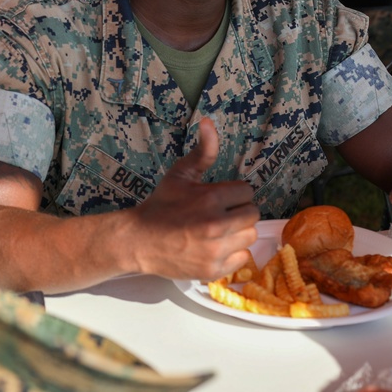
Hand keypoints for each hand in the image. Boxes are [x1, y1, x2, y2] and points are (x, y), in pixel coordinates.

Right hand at [128, 118, 259, 280]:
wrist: (138, 240)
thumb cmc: (162, 204)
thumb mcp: (180, 174)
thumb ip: (202, 150)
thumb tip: (208, 121)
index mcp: (211, 198)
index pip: (247, 191)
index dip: (234, 193)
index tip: (220, 198)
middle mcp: (216, 225)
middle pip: (252, 214)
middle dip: (238, 212)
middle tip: (220, 215)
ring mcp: (216, 250)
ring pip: (250, 237)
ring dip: (238, 233)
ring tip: (219, 231)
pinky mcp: (214, 270)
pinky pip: (242, 259)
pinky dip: (232, 254)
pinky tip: (216, 247)